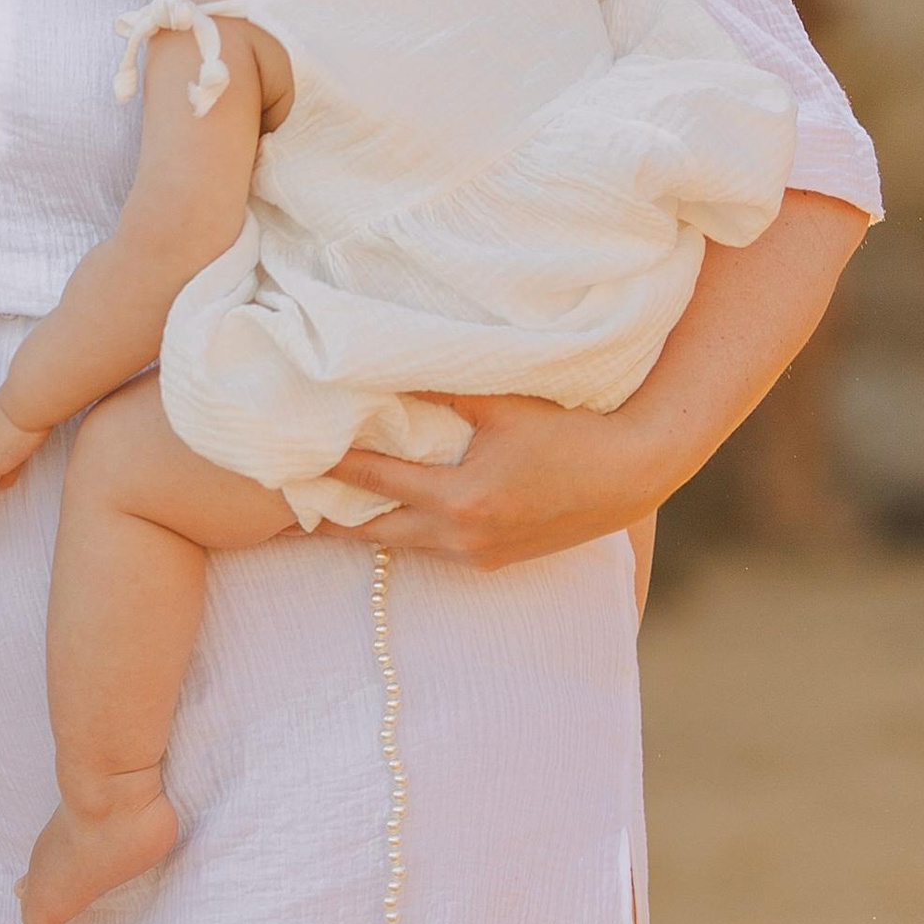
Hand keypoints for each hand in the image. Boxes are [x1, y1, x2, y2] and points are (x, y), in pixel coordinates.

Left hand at [324, 391, 670, 573]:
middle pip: (375, 532)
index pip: (375, 482)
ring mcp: (480, 555)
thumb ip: (443, 386)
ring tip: (328, 509)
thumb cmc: (568, 431)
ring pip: (405, 545)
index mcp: (459, 500)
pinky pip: (436, 550)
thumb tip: (389, 363)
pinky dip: (409, 532)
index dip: (331, 468)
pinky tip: (393, 515)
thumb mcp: (502, 403)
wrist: (630, 473)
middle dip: (334, 516)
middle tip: (292, 501)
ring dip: (371, 526)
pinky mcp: (496, 561)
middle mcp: (463, 537)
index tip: (292, 457)